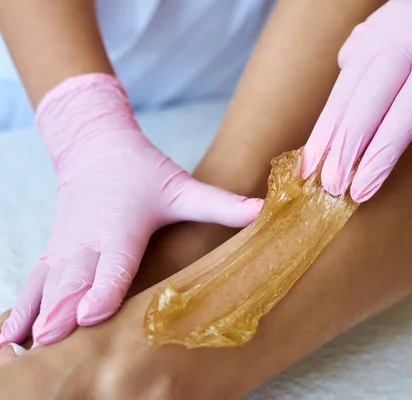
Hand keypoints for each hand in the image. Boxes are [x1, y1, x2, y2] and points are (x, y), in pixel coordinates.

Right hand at [0, 74, 262, 346]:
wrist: (96, 146)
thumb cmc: (142, 171)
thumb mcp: (183, 187)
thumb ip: (222, 203)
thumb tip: (264, 209)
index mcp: (121, 228)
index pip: (113, 264)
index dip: (103, 289)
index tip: (90, 315)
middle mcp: (88, 241)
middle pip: (73, 282)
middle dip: (62, 313)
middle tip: (50, 342)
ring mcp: (65, 248)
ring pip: (46, 287)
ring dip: (33, 317)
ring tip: (18, 350)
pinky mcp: (53, 253)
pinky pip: (32, 285)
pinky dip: (19, 311)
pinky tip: (6, 339)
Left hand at [301, 0, 411, 201]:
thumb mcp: (391, 24)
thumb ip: (364, 49)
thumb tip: (342, 75)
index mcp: (379, 38)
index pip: (344, 93)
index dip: (325, 133)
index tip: (309, 170)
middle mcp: (407, 42)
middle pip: (368, 102)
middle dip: (346, 148)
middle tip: (332, 187)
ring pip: (408, 106)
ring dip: (382, 151)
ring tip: (364, 187)